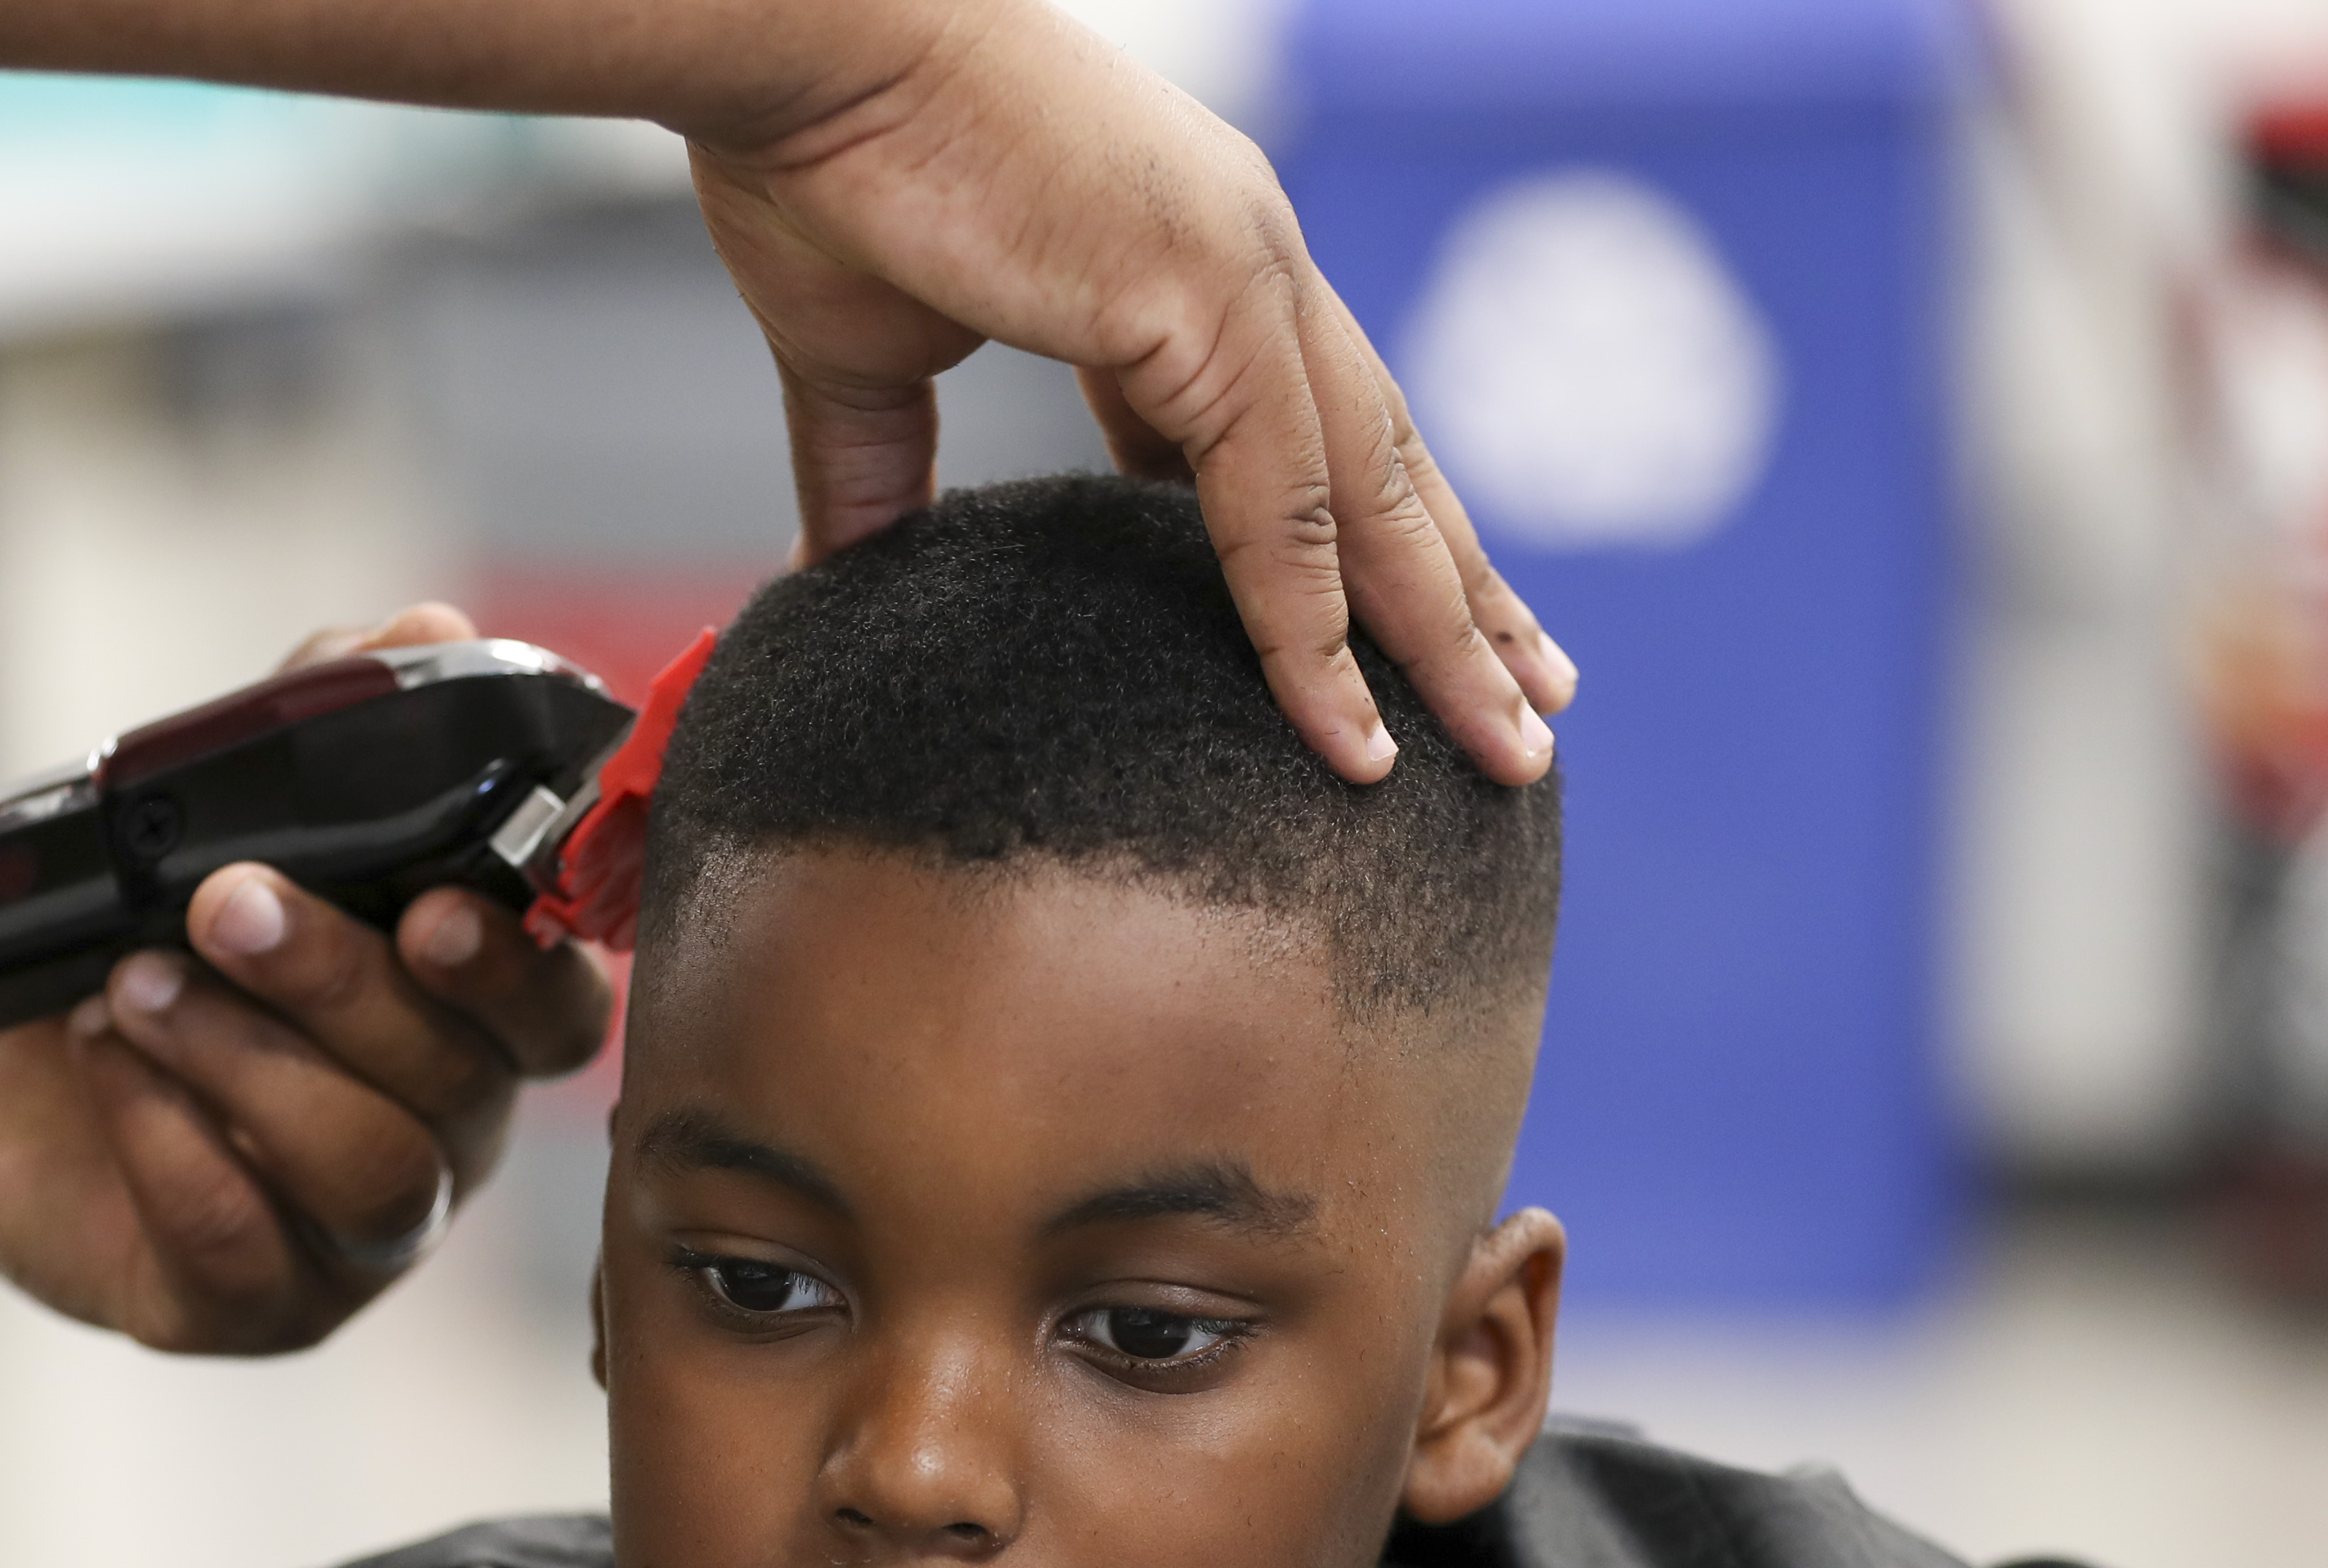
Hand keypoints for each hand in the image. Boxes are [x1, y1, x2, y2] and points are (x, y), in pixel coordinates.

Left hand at [0, 605, 613, 1352]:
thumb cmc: (142, 944)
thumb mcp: (225, 809)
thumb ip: (330, 719)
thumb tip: (425, 632)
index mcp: (466, 1018)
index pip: (558, 1010)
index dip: (515, 969)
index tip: (434, 909)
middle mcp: (439, 1132)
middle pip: (454, 1085)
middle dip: (335, 984)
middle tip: (219, 908)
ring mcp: (358, 1238)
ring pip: (370, 1175)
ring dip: (249, 1065)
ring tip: (134, 990)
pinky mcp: (253, 1303)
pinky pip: (244, 1248)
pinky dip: (170, 1144)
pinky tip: (107, 1064)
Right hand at [684, 4, 1576, 785]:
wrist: (794, 48)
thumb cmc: (815, 158)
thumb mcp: (866, 355)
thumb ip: (879, 472)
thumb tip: (839, 576)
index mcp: (1184, 261)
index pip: (1310, 427)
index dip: (1364, 537)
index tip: (1411, 625)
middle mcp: (1246, 262)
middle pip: (1389, 463)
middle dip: (1464, 591)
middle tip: (1533, 695)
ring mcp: (1244, 276)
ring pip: (1378, 496)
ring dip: (1448, 630)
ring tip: (1511, 739)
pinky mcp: (1207, 303)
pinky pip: (1281, 511)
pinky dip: (1318, 630)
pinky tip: (1351, 729)